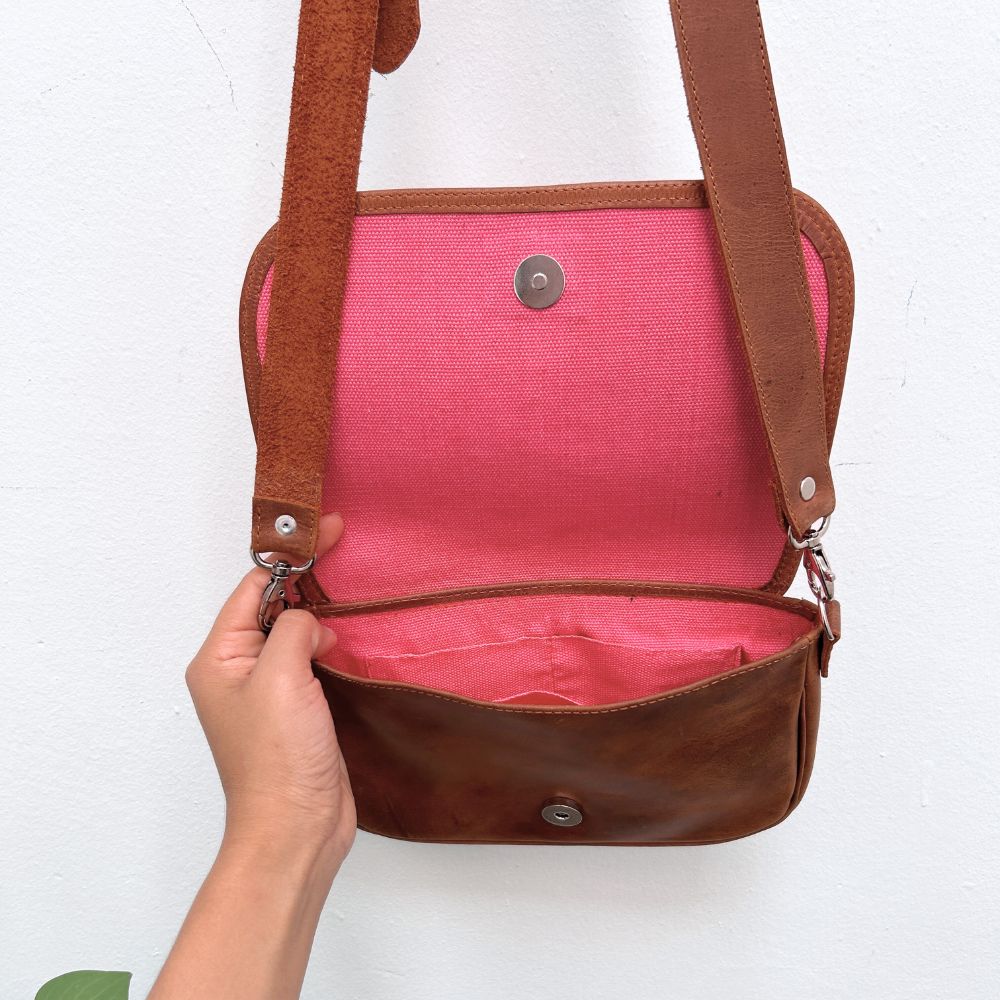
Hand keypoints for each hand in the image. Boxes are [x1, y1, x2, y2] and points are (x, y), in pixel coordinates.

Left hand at [185, 513, 353, 872]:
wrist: (297, 829)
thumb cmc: (278, 761)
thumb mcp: (281, 679)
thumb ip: (294, 630)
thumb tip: (311, 621)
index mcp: (219, 659)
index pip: (253, 589)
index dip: (291, 557)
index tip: (327, 530)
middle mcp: (238, 672)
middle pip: (273, 607)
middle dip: (307, 580)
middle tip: (344, 546)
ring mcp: (269, 693)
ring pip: (295, 634)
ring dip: (322, 614)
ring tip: (353, 593)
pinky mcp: (298, 711)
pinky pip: (312, 662)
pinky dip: (331, 644)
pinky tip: (352, 637)